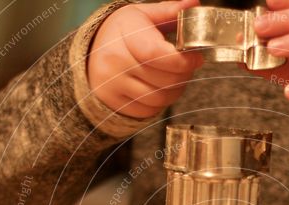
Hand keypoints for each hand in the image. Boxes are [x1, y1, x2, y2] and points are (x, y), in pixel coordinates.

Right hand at [88, 0, 203, 119]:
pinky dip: (161, 102)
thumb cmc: (123, 33)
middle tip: (188, 67)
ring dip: (176, 90)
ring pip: (160, 98)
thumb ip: (169, 11)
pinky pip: (149, 110)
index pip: (156, 54)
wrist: (92, 54)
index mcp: (124, 34)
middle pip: (164, 79)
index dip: (182, 61)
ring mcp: (112, 85)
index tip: (197, 58)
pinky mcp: (115, 103)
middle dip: (184, 75)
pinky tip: (160, 88)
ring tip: (176, 77)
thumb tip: (193, 4)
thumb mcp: (142, 16)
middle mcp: (115, 60)